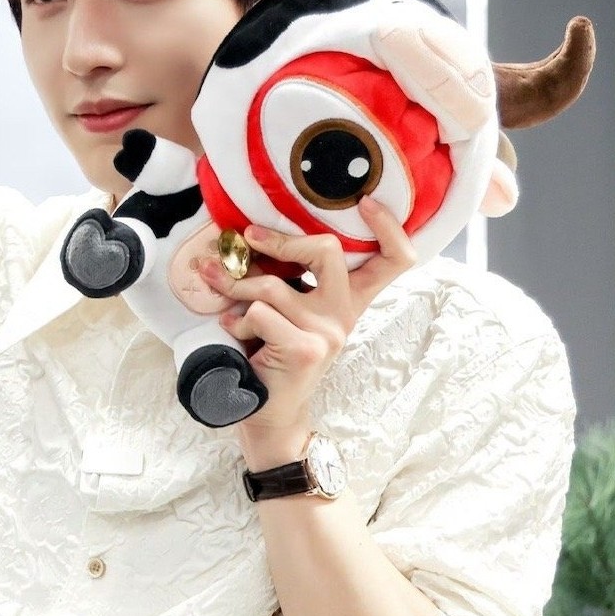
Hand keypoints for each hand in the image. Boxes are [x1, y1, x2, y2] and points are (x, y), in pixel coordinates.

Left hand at [200, 196, 414, 455]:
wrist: (268, 414)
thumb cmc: (271, 354)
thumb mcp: (290, 311)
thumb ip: (289, 278)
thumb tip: (249, 235)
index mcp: (350, 300)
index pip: (395, 260)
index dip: (389, 226)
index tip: (365, 202)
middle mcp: (345, 314)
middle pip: (328, 250)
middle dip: (281, 238)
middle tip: (250, 237)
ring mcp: (327, 332)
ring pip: (273, 284)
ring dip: (235, 285)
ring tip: (219, 290)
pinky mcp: (303, 349)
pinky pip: (258, 312)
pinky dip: (234, 317)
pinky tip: (230, 326)